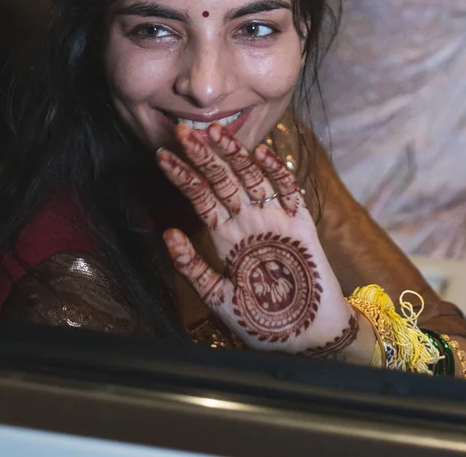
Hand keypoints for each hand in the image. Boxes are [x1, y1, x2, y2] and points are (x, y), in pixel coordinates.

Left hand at [157, 122, 369, 359]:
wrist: (304, 336)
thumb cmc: (261, 320)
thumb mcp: (218, 297)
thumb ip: (194, 267)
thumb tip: (168, 232)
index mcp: (227, 235)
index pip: (201, 195)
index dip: (182, 174)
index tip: (161, 153)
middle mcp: (248, 220)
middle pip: (223, 179)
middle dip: (203, 154)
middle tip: (182, 129)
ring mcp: (274, 218)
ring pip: (251, 176)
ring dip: (234, 154)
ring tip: (214, 132)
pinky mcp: (300, 223)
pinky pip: (288, 190)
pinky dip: (276, 171)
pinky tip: (261, 153)